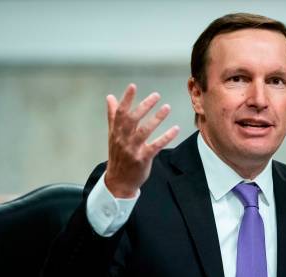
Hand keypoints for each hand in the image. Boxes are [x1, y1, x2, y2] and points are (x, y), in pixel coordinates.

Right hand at [104, 83, 179, 197]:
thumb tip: (110, 97)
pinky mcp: (143, 159)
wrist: (119, 181)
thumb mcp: (113, 136)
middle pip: (132, 120)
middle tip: (156, 95)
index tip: (133, 86)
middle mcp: (123, 139)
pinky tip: (175, 129)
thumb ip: (113, 116)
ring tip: (167, 107)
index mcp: (116, 132)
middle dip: (144, 106)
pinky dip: (166, 137)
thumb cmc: (118, 156)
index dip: (126, 99)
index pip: (120, 113)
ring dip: (156, 118)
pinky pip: (156, 146)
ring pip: (144, 131)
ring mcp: (133, 149)